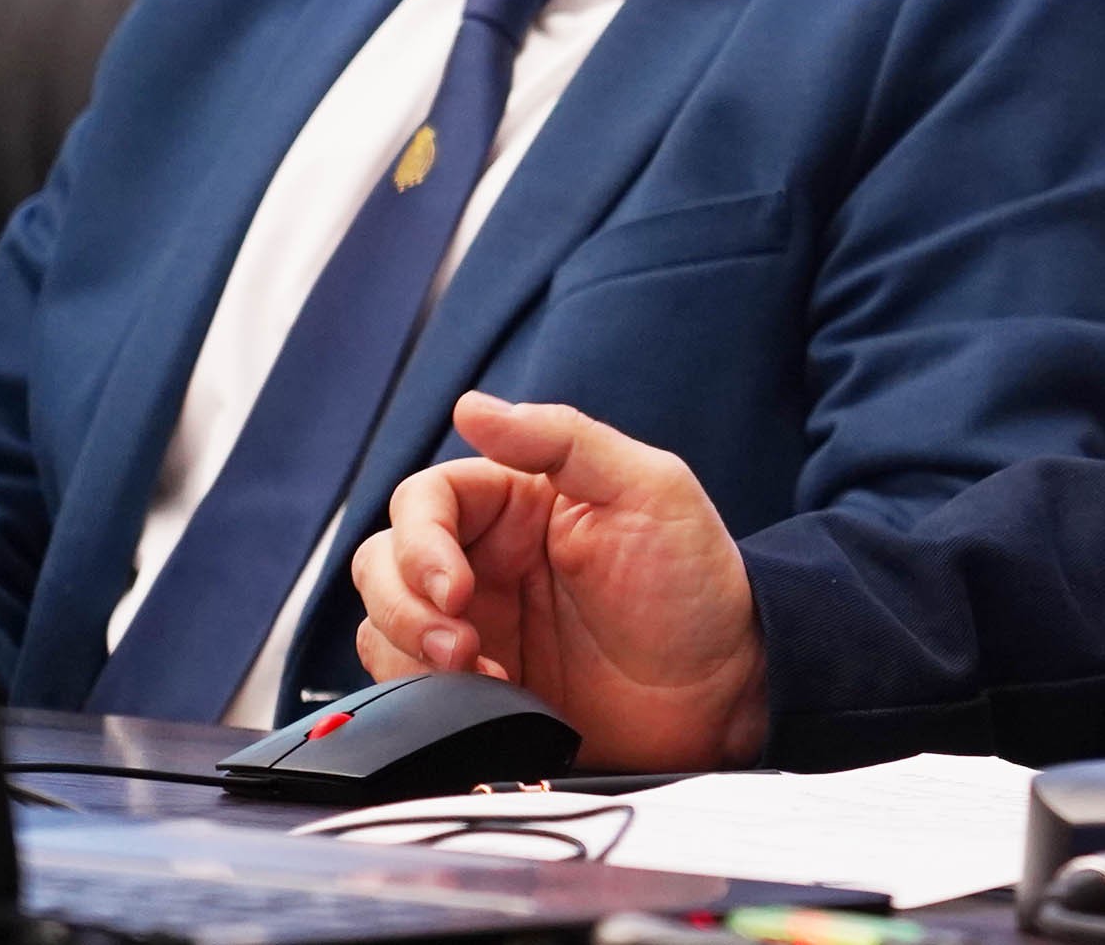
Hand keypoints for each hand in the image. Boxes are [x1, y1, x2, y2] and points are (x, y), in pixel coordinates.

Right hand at [352, 392, 769, 770]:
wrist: (722, 694)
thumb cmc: (696, 586)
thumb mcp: (650, 490)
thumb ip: (563, 438)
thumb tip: (470, 405)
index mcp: (520, 500)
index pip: (424, 500)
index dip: (420, 542)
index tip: (455, 589)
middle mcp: (487, 557)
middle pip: (383, 561)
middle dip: (404, 604)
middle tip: (460, 646)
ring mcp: (478, 623)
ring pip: (382, 621)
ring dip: (409, 650)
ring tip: (479, 674)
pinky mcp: (477, 686)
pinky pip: (408, 683)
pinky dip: (426, 694)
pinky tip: (489, 698)